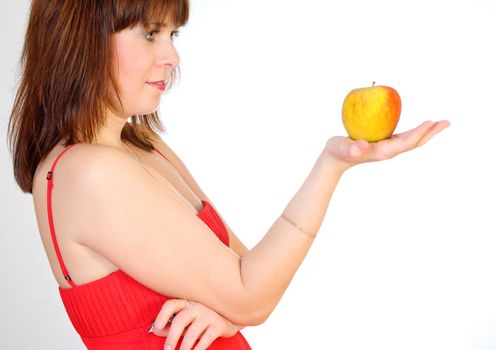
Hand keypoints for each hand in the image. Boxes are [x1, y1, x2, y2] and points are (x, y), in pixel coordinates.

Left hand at [150, 299, 241, 349]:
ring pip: (193, 331)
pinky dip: (199, 348)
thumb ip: (172, 326)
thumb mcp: (187, 322)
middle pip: (181, 320)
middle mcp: (197, 307)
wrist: (230, 318)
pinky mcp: (218, 325)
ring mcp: (208, 315)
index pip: (171, 305)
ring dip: (184, 346)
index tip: (156, 327)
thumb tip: (155, 330)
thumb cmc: (202, 320)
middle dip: (172, 337)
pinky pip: (207, 338)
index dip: (162, 315)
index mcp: (186, 304)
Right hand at [324, 120, 450, 172]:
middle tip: (446, 122)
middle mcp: (388, 150)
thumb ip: (352, 148)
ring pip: (411, 140)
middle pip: (414, 142)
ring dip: (426, 132)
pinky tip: (417, 127)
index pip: (406, 142)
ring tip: (438, 123)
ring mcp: (387, 148)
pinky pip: (403, 138)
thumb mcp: (343, 149)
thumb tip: (362, 146)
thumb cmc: (338, 152)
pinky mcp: (383, 144)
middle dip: (430, 133)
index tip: (431, 122)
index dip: (419, 133)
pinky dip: (414, 132)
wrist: (335, 159)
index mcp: (383, 151)